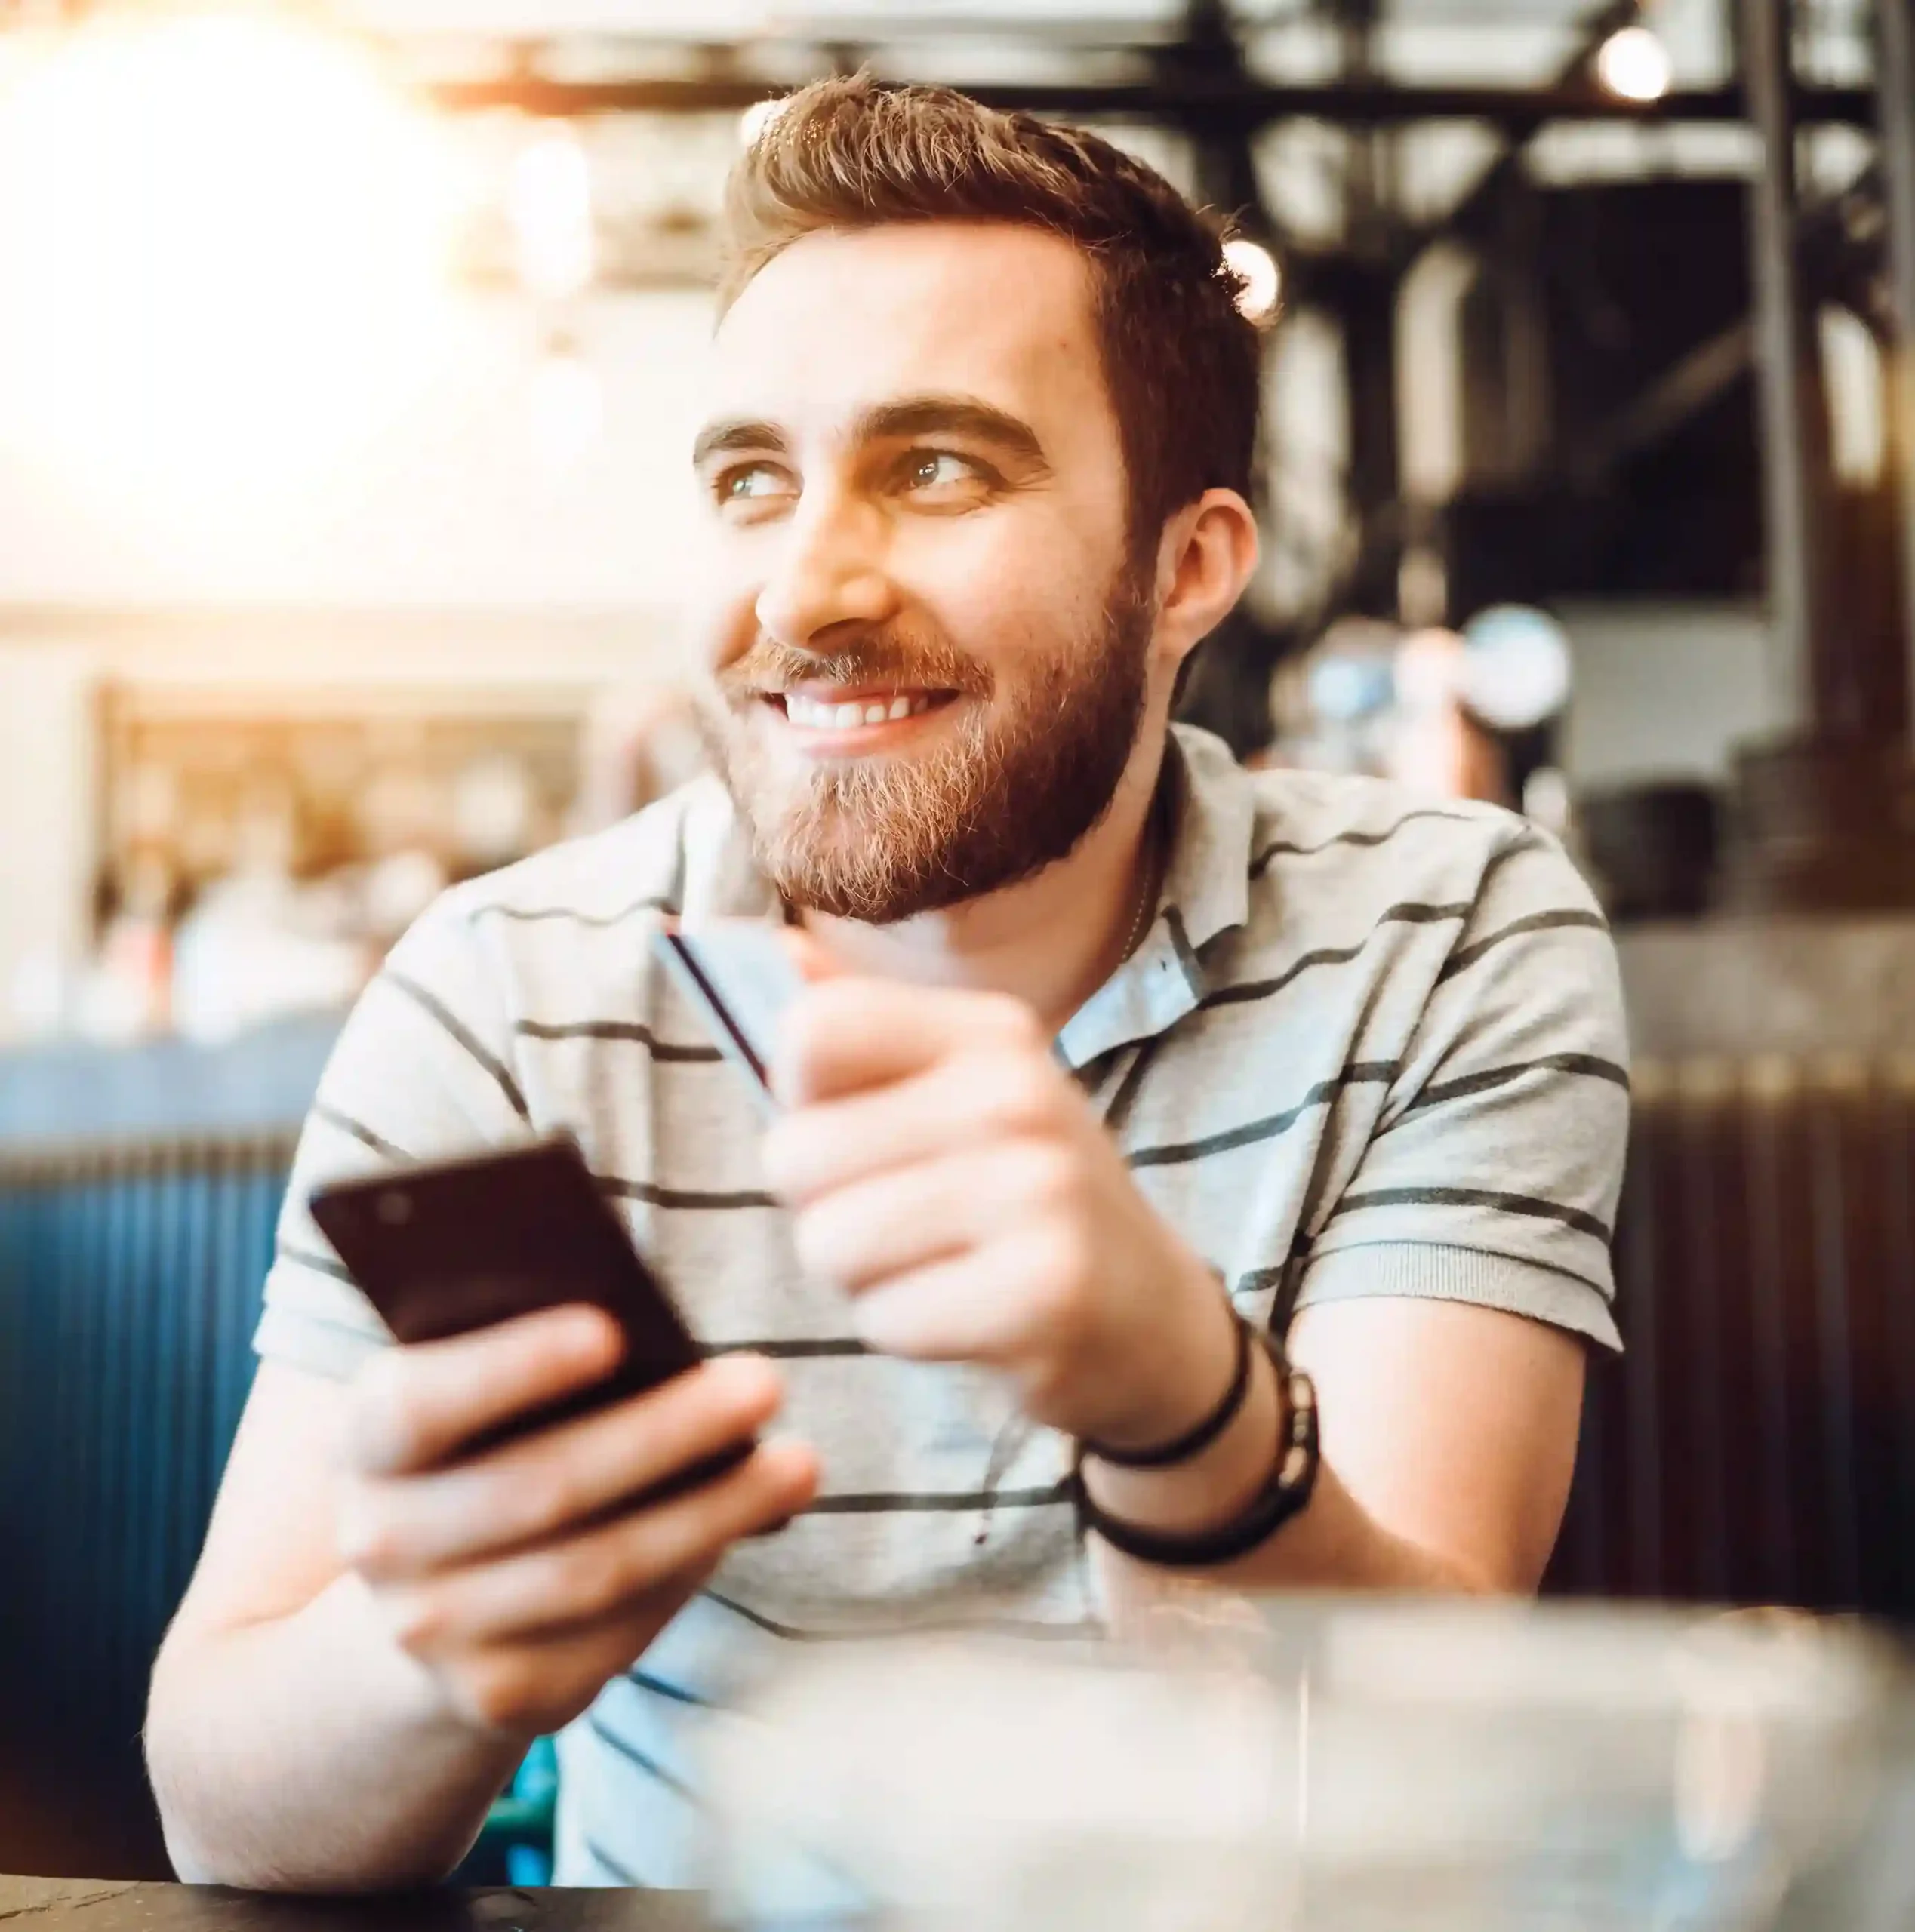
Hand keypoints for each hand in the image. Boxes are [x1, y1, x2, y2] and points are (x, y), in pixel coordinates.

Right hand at [335, 1307, 818, 1738]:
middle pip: (537, 1489)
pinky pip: (616, 1631)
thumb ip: (535, 1347)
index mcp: (367, 1440)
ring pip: (595, 1571)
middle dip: (664, 1434)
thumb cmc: (488, 1438)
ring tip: (801, 1462)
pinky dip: (691, 1568)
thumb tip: (654, 1330)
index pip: (422, 1404)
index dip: (511, 1367)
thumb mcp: (482, 1384)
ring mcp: (434, 1633)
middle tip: (767, 1380)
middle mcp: (381, 1544)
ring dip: (710, 1513)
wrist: (423, 1591)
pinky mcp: (502, 1695)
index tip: (612, 1329)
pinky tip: (752, 1520)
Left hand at [761, 972, 1238, 1449]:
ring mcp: (1040, 1191)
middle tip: (907, 1218)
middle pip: (796, 1155)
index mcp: (991, 1032)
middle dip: (823, 1207)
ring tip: (938, 1263)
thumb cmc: (1020, 1194)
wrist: (1150, 1314)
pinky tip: (972, 1314)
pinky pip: (886, 1319)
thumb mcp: (958, 1090)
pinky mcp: (1045, 1292)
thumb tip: (757, 941)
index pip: (813, 1030)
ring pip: (829, 1243)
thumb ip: (857, 1021)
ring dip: (862, 1276)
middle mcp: (1019, 1094)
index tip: (851, 1126)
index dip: (796, 1097)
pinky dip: (909, 1330)